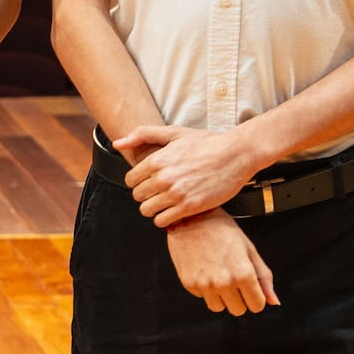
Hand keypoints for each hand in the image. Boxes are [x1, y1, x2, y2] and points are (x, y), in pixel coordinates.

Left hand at [114, 124, 262, 226]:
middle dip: (146, 195)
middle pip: (137, 196)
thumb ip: (142, 135)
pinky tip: (174, 210)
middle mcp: (163, 178)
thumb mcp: (174, 133)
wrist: (236, 154)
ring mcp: (176, 194)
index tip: (150, 182)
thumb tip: (117, 143)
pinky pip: (162, 221)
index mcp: (157, 160)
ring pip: (147, 211)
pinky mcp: (189, 207)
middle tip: (159, 193)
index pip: (130, 180)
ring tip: (166, 203)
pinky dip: (165, 219)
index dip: (139, 182)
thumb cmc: (206, 143)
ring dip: (154, 208)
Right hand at [164, 212, 278, 314]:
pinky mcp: (189, 284)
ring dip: (221, 297)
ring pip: (219, 307)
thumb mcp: (249, 249)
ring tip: (218, 275)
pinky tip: (206, 270)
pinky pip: (202, 297)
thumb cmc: (221, 229)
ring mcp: (205, 284)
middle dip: (239, 299)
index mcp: (243, 273)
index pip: (257, 306)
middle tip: (234, 280)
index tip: (251, 289)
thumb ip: (264, 277)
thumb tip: (274, 300)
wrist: (191, 218)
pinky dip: (205, 288)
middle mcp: (224, 282)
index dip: (256, 297)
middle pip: (238, 310)